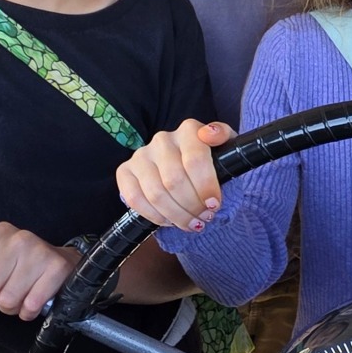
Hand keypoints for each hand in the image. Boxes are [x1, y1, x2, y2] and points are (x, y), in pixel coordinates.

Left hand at [0, 223, 77, 319]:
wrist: (58, 262)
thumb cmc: (15, 267)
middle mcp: (19, 238)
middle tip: (6, 288)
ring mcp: (40, 251)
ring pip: (7, 300)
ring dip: (11, 306)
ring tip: (20, 293)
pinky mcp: (57, 268)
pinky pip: (30, 305)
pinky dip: (28, 311)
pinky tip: (33, 299)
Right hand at [116, 120, 232, 231]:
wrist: (188, 167)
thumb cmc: (211, 159)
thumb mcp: (226, 146)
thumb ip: (223, 136)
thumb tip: (210, 134)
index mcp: (188, 129)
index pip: (195, 160)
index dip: (206, 186)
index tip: (214, 204)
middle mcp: (162, 139)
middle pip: (174, 180)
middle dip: (192, 206)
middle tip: (205, 218)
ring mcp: (141, 155)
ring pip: (156, 193)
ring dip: (176, 215)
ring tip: (191, 223)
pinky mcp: (125, 171)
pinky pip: (134, 198)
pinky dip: (154, 215)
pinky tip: (169, 221)